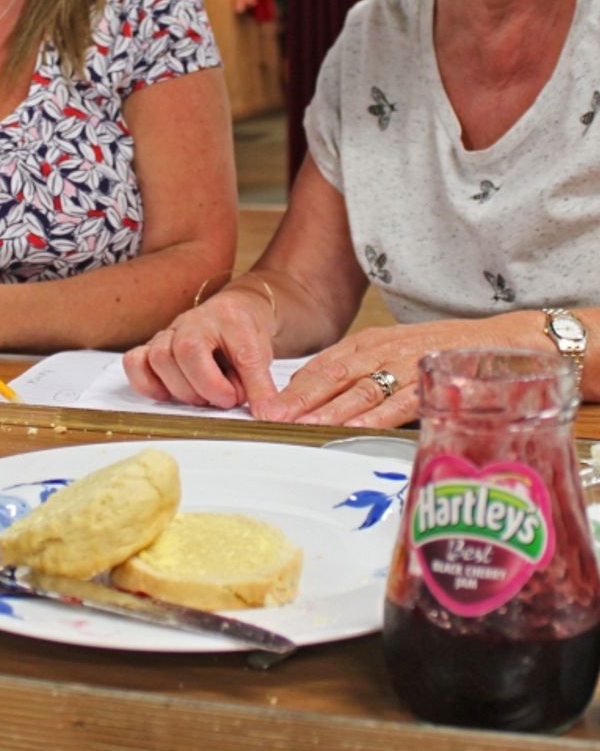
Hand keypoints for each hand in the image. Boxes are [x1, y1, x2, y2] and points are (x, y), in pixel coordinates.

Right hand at [124, 289, 279, 410]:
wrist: (237, 311)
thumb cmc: (246, 334)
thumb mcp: (262, 356)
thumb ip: (262, 388)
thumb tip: (270, 417)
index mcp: (227, 318)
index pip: (223, 349)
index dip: (223, 382)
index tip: (236, 400)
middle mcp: (193, 321)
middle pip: (183, 351)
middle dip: (204, 387)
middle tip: (223, 399)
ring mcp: (170, 332)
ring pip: (158, 357)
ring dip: (180, 388)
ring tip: (201, 397)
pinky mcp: (154, 346)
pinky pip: (135, 361)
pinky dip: (146, 383)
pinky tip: (168, 394)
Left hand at [251, 313, 538, 426]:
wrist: (504, 343)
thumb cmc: (450, 352)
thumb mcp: (400, 352)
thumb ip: (369, 372)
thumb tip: (331, 401)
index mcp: (373, 342)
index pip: (324, 363)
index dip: (295, 385)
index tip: (268, 404)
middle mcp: (384, 350)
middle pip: (332, 376)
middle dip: (298, 398)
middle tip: (269, 417)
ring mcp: (407, 366)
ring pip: (358, 390)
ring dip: (325, 410)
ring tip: (297, 427)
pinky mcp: (431, 383)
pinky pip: (396, 403)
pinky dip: (370, 417)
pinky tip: (349, 430)